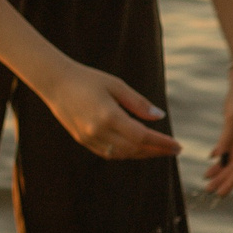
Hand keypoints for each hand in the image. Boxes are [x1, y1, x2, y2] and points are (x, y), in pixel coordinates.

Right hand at [42, 61, 182, 160]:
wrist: (55, 83)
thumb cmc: (88, 79)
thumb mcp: (116, 85)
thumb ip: (139, 103)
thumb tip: (160, 117)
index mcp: (108, 116)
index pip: (142, 136)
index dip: (161, 143)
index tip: (177, 146)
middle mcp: (98, 131)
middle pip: (134, 149)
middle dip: (156, 151)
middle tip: (173, 150)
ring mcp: (88, 138)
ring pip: (121, 154)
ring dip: (141, 154)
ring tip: (157, 149)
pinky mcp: (82, 140)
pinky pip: (108, 153)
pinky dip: (125, 153)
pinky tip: (135, 148)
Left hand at [205, 58, 232, 196]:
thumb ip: (228, 137)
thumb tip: (219, 158)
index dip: (231, 181)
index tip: (219, 194)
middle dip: (224, 179)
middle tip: (208, 191)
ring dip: (221, 169)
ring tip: (207, 179)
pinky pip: (230, 146)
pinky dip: (221, 154)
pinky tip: (211, 159)